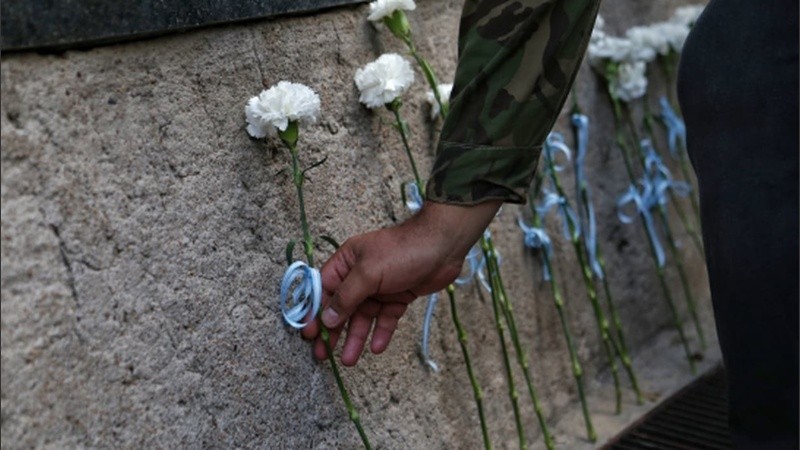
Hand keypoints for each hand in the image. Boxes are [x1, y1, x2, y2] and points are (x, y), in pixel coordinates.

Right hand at [301, 200, 501, 365]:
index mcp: (347, 262)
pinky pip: (385, 319)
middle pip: (341, 307)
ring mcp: (380, 288)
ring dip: (355, 338)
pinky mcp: (398, 297)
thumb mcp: (368, 272)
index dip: (315, 312)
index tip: (309, 334)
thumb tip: (327, 318)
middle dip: (332, 331)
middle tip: (322, 354)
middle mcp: (360, 276)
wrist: (443, 247)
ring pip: (363, 317)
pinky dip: (381, 333)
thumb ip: (347, 296)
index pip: (323, 290)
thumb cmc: (402, 251)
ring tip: (348, 361)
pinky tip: (377, 348)